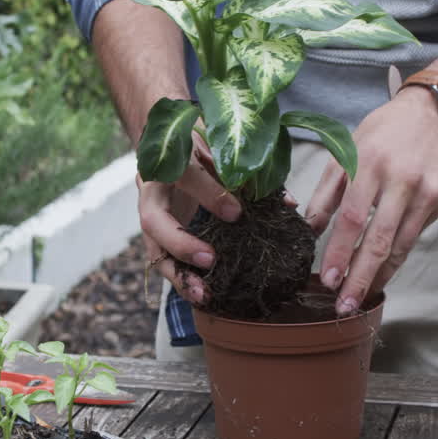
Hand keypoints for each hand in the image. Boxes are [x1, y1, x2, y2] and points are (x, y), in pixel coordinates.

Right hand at [139, 133, 241, 304]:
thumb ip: (249, 174)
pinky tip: (202, 296)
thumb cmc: (200, 144)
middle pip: (154, 221)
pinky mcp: (155, 237)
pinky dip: (182, 280)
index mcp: (170, 162)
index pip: (184, 176)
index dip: (208, 194)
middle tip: (210, 259)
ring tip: (202, 294)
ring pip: (154, 249)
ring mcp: (149, 217)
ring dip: (178, 274)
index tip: (237, 212)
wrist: (168, 142)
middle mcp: (152, 192)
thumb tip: (288, 204)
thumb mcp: (221, 148)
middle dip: (181, 243)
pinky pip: (163, 262)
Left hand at [304, 87, 437, 314]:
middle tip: (345, 306)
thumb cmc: (381, 133)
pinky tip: (380, 275)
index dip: (341, 251)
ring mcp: (425, 194)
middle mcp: (401, 181)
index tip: (329, 280)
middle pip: (379, 239)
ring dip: (379, 277)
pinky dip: (395, 260)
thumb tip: (309, 230)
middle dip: (360, 277)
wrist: (434, 114)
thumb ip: (326, 193)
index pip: (353, 217)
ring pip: (400, 246)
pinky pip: (412, 239)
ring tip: (360, 299)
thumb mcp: (346, 152)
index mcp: (371, 164)